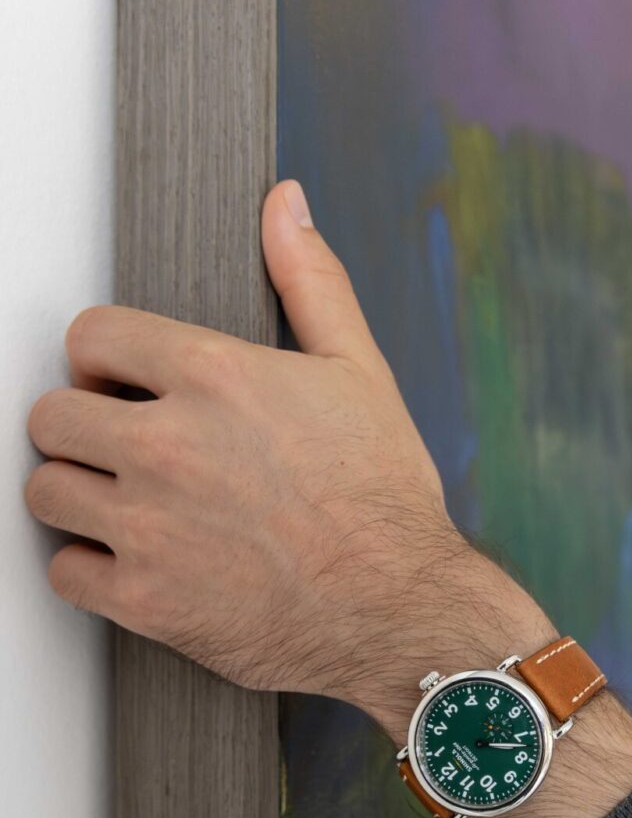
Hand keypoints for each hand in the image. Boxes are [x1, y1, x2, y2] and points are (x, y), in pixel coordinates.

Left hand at [25, 181, 464, 709]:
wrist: (400, 610)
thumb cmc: (384, 501)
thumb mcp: (359, 372)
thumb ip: (310, 281)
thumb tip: (285, 207)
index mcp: (213, 377)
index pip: (90, 336)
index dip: (105, 361)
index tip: (124, 387)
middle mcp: (168, 446)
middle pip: (51, 415)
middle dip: (82, 427)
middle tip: (122, 448)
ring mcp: (149, 526)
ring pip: (45, 491)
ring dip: (76, 494)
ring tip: (122, 504)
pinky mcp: (144, 599)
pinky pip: (64, 573)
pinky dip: (87, 568)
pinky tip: (131, 561)